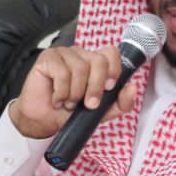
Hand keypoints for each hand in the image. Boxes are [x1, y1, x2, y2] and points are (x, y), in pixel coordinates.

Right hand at [10, 45, 138, 139]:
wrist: (43, 122)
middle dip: (95, 87)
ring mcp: (64, 54)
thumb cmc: (69, 114)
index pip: (111, 53)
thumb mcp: (101, 113)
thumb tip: (132, 88)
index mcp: (94, 63)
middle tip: (88, 104)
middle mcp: (80, 55)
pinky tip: (57, 99)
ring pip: (80, 68)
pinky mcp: (47, 58)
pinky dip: (61, 92)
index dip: (113, 69)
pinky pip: (62, 72)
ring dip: (75, 93)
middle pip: (98, 61)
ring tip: (68, 102)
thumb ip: (119, 103)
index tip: (109, 88)